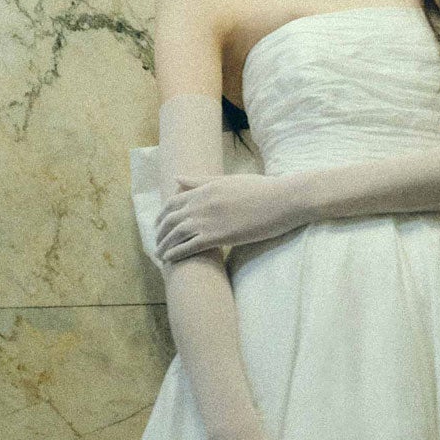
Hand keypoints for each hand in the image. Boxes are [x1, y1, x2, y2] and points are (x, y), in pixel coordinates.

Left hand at [153, 173, 299, 262]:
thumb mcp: (228, 180)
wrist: (282, 199)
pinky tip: (170, 261)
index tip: (159, 224)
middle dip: (160, 233)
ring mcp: (208, 220)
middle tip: (157, 243)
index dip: (162, 215)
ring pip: (176, 234)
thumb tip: (177, 178)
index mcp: (204, 188)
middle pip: (170, 219)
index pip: (173, 202)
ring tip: (160, 255)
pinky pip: (189, 247)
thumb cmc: (261, 189)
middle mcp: (201, 203)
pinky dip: (176, 254)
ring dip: (164, 246)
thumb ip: (202, 180)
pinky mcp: (218, 236)